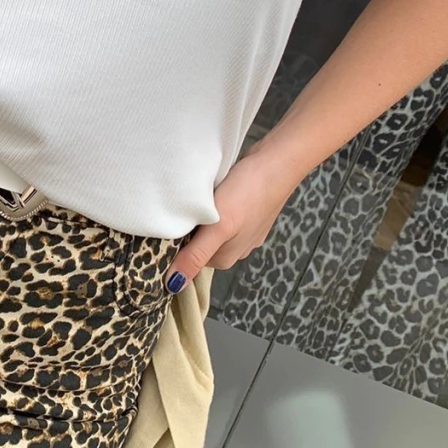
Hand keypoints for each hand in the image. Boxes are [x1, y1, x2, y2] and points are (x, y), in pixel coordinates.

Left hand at [165, 143, 299, 290]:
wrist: (277, 161)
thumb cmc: (248, 193)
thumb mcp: (219, 227)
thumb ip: (196, 254)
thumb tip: (174, 286)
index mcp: (225, 258)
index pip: (188, 258)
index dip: (176, 241)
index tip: (170, 223)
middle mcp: (234, 248)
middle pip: (198, 243)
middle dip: (189, 227)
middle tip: (184, 206)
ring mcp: (243, 229)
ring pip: (209, 227)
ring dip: (201, 214)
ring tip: (199, 196)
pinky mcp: (246, 210)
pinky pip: (221, 213)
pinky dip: (213, 204)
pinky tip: (214, 191)